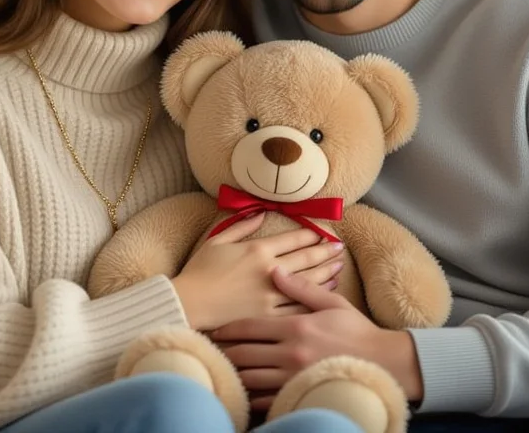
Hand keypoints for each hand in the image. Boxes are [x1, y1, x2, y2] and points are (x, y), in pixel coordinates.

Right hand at [172, 216, 345, 331]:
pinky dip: (314, 298)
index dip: (312, 235)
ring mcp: (271, 294)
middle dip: (326, 252)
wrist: (188, 304)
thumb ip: (241, 225)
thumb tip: (259, 213)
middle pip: (306, 259)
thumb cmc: (199, 271)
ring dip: (326, 273)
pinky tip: (325, 293)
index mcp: (257, 250)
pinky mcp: (269, 315)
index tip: (325, 232)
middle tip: (340, 248)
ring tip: (339, 267)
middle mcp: (269, 270)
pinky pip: (298, 305)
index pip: (293, 239)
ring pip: (308, 282)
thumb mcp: (217, 241)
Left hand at [213, 267, 423, 410]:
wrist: (382, 364)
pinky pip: (266, 400)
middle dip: (224, 352)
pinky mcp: (299, 395)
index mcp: (295, 327)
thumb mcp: (332, 303)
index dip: (227, 328)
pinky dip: (251, 397)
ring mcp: (293, 378)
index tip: (216, 328)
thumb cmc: (357, 331)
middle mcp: (290, 353)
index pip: (249, 327)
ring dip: (233, 374)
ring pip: (250, 379)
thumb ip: (301, 287)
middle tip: (210, 349)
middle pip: (243, 355)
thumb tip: (275, 268)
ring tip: (221, 369)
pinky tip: (244, 392)